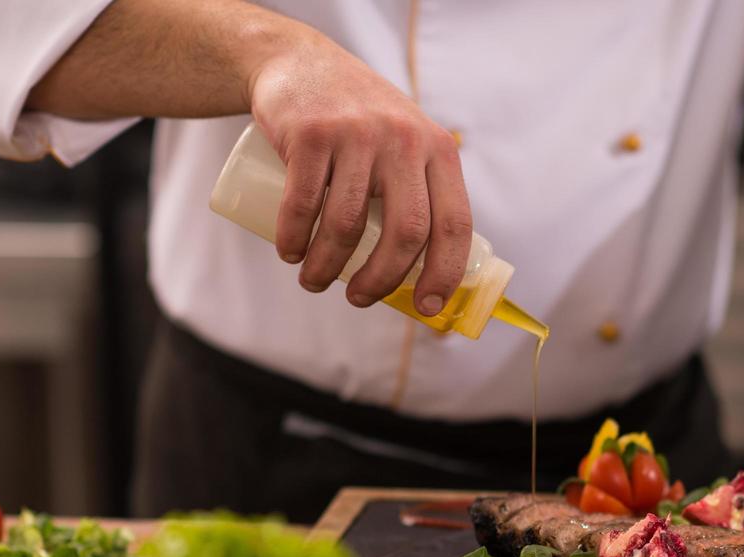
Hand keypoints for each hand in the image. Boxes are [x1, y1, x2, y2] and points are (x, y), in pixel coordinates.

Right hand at [245, 26, 471, 314]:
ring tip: (312, 281)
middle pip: (405, 233)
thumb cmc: (358, 122)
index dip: (444, 274)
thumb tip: (424, 272)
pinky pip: (303, 203)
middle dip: (380, 280)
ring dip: (326, 268)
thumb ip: (421, 189)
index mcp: (438, 150)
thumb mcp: (405, 141)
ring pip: (347, 225)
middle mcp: (404, 140)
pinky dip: (293, 239)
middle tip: (357, 299)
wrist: (299, 62)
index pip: (454, 224)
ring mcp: (357, 133)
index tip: (425, 307)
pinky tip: (290, 254)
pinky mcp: (311, 132)